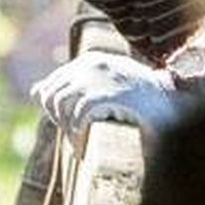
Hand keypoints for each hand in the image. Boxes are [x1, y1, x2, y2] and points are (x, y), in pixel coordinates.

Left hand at [32, 52, 180, 151]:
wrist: (169, 106)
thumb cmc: (136, 99)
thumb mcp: (103, 85)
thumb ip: (71, 85)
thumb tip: (34, 91)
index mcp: (89, 61)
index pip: (50, 87)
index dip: (55, 110)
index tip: (71, 122)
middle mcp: (90, 65)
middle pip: (50, 97)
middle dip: (58, 119)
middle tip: (76, 133)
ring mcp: (96, 79)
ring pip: (60, 106)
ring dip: (68, 128)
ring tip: (82, 139)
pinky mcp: (103, 96)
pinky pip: (75, 118)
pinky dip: (78, 134)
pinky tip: (86, 144)